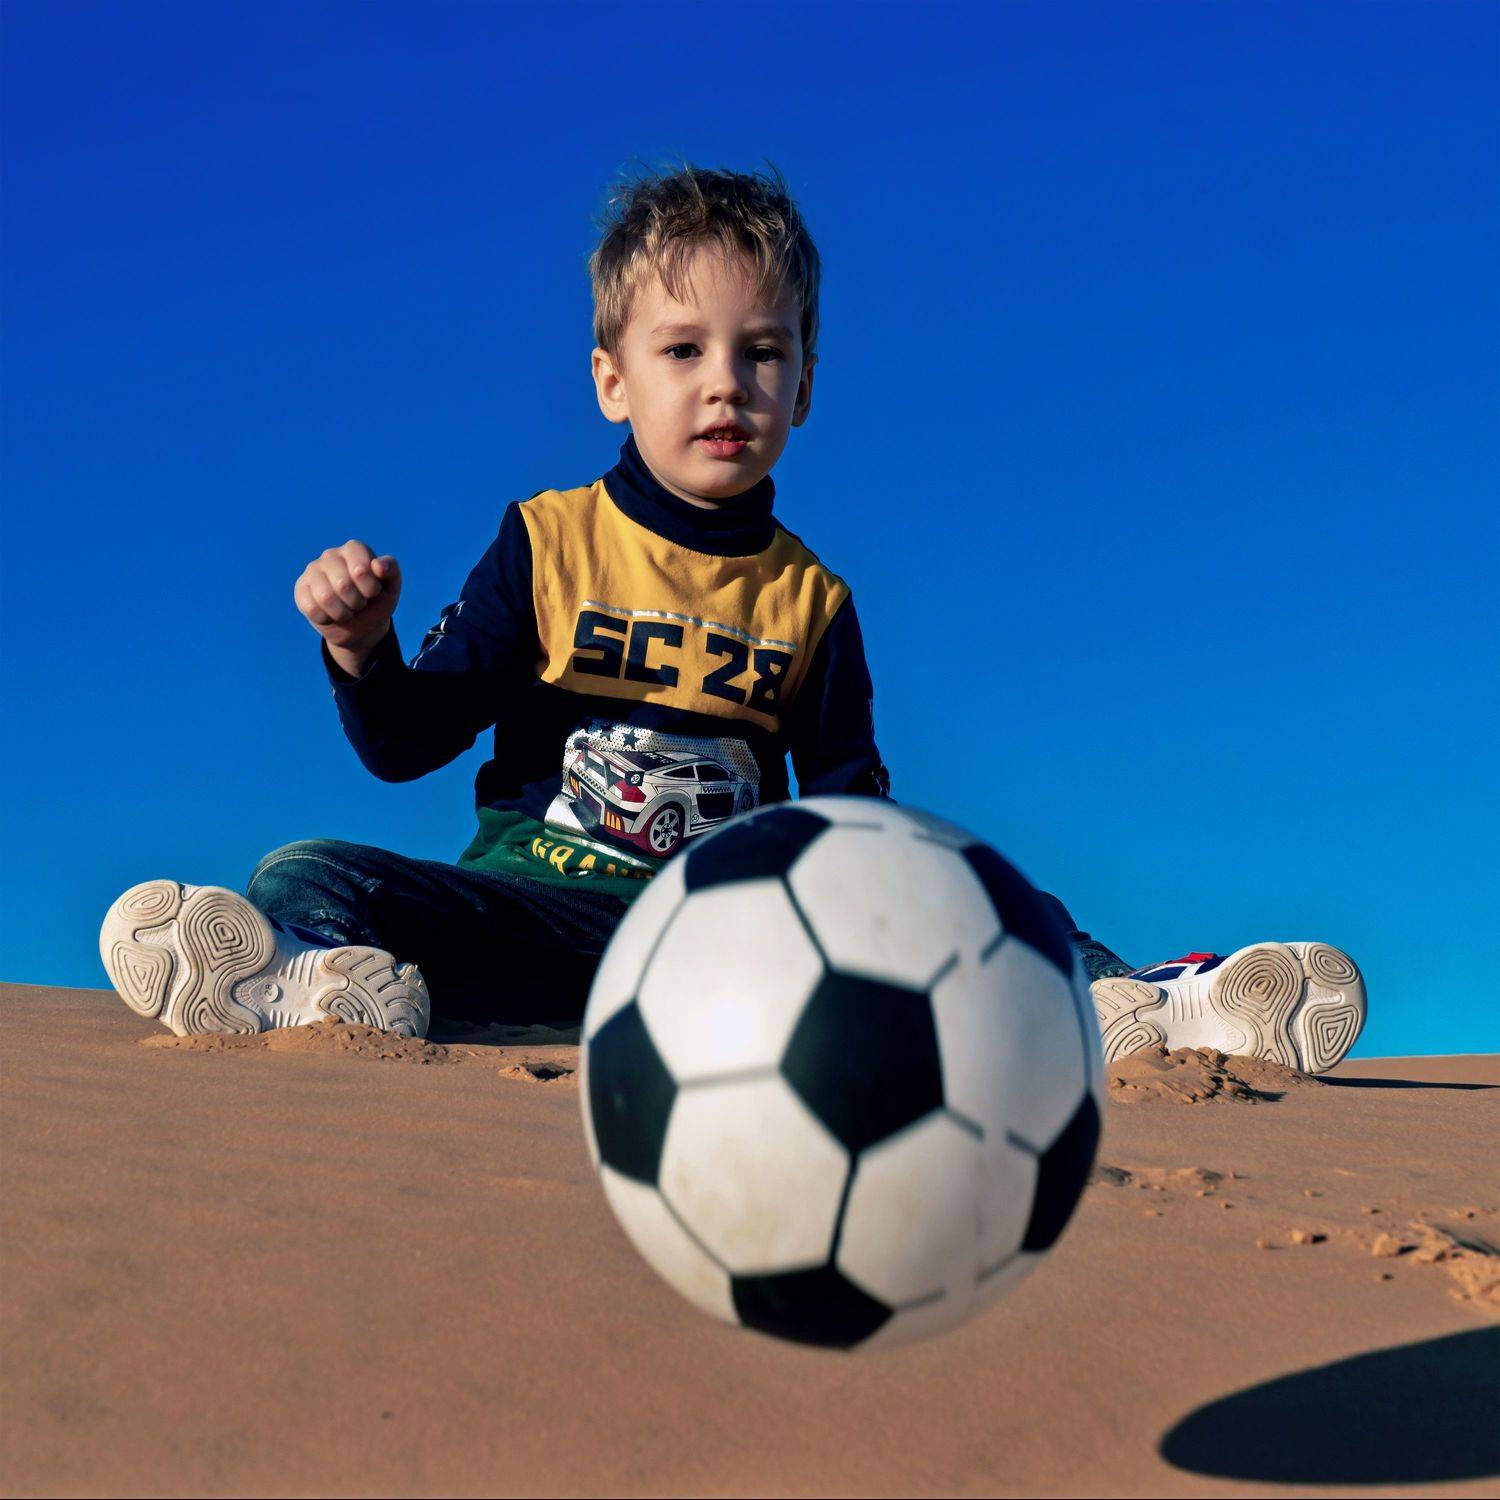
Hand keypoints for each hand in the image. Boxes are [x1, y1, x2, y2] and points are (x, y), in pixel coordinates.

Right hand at [295, 539, 401, 672]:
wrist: (360, 626)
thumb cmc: (376, 602)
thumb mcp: (391, 589)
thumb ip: (392, 571)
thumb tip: (378, 565)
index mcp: (354, 549)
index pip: (361, 568)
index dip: (370, 588)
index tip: (373, 592)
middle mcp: (331, 555)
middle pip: (342, 584)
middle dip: (357, 602)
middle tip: (359, 603)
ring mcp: (313, 570)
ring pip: (325, 597)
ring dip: (342, 613)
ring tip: (347, 610)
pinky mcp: (301, 588)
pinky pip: (311, 608)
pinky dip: (326, 618)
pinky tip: (331, 614)